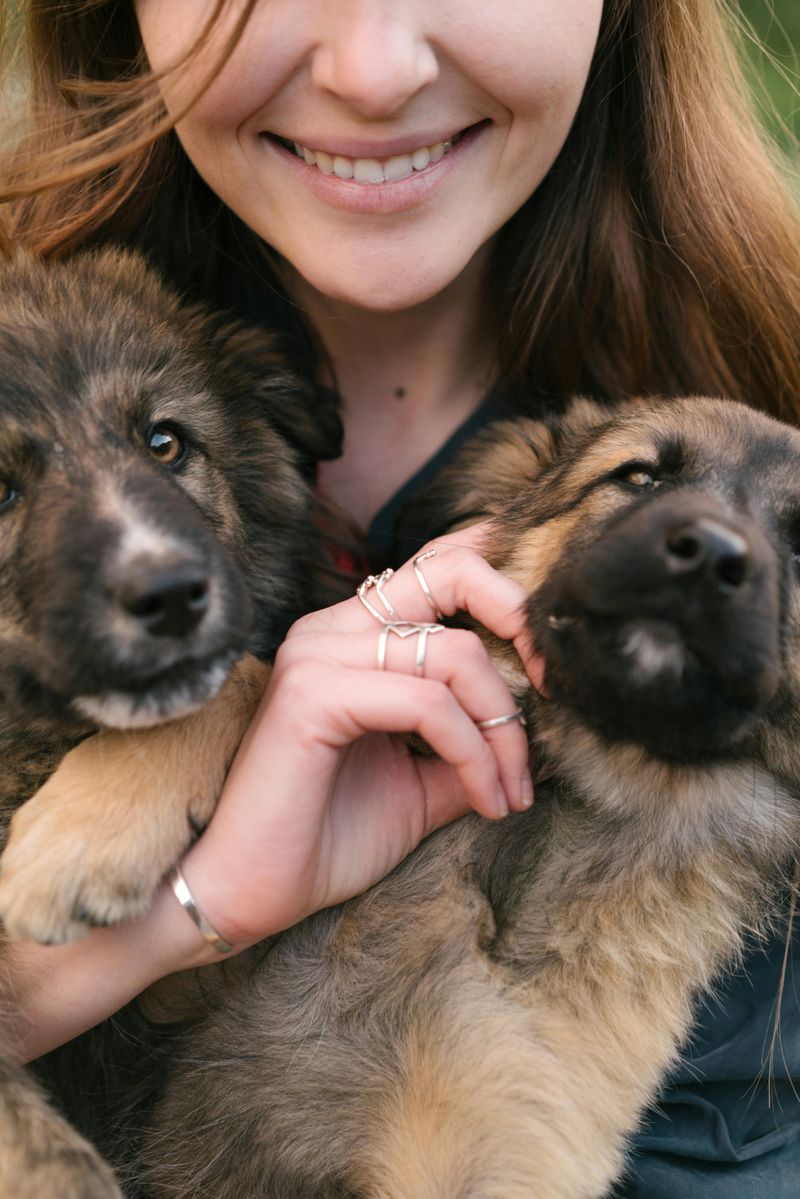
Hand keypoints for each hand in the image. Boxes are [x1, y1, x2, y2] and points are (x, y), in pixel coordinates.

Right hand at [179, 529, 542, 947]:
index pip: (432, 569)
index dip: (497, 581)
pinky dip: (472, 752)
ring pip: (452, 653)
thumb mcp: (420, 785)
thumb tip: (539, 739)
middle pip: (449, 574)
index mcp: (349, 638)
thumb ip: (469, 746)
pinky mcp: (313, 694)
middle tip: (553, 687)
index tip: (544, 645)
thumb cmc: (324, 839)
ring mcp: (318, 656)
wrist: (247, 895)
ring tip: (509, 792)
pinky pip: (427, 703)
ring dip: (502, 729)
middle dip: (516, 618)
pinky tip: (486, 800)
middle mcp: (330, 631)